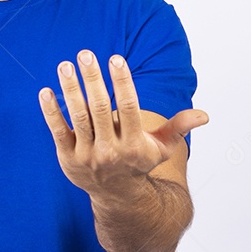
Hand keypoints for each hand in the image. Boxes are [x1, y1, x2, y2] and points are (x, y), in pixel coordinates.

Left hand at [38, 50, 207, 198]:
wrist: (116, 197)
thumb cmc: (139, 163)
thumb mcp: (162, 148)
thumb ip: (178, 128)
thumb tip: (204, 115)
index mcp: (134, 145)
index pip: (128, 109)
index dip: (122, 82)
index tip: (116, 59)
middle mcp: (110, 151)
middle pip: (99, 109)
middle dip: (92, 80)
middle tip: (86, 54)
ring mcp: (87, 155)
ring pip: (78, 117)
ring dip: (70, 90)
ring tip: (65, 65)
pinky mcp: (68, 158)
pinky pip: (58, 131)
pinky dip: (51, 111)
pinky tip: (46, 91)